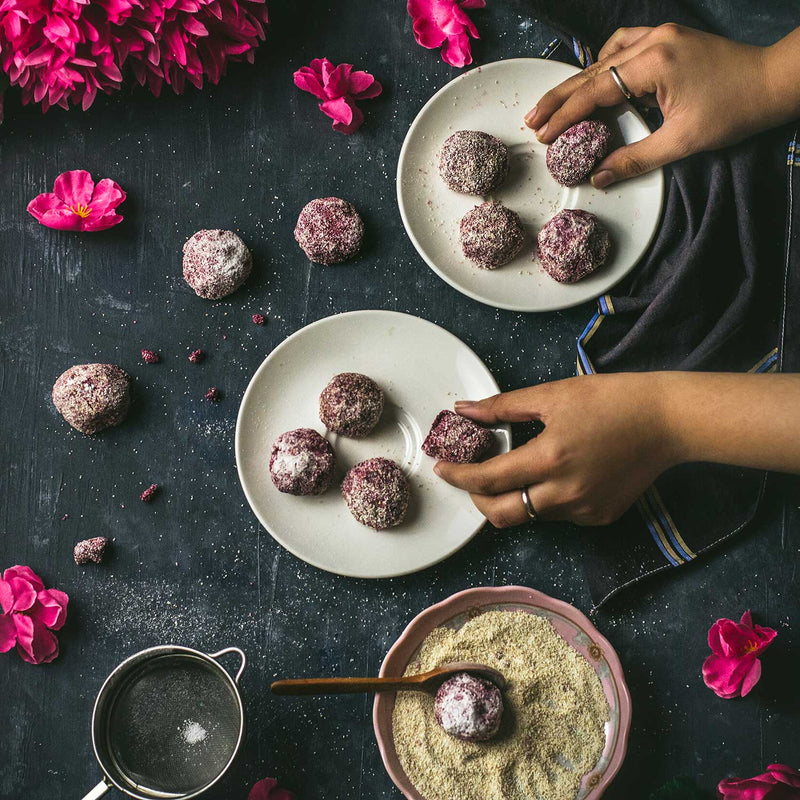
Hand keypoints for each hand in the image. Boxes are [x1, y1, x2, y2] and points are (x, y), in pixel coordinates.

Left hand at [434, 373, 676, 526]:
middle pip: (501, 515)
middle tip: (470, 477)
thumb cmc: (613, 400)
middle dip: (477, 499)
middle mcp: (565, 494)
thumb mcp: (553, 395)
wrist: (668, 421)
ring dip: (511, 497)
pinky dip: (543, 499)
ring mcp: (585, 510)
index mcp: (550, 460)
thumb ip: (502, 407)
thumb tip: (464, 410)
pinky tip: (551, 474)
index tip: (442, 468)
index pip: (488, 480)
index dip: (458, 476)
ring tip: (512, 468)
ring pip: (529, 515)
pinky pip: (557, 515)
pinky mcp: (600, 516)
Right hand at [524, 23, 791, 186]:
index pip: (595, 90)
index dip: (565, 114)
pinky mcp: (669, 39)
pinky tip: (596, 78)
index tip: (542, 133)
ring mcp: (661, 35)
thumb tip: (599, 178)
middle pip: (591, 71)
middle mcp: (653, 41)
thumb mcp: (682, 141)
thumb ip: (635, 159)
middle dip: (559, 97)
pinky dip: (604, 62)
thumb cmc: (734, 110)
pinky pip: (625, 46)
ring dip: (577, 82)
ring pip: (604, 57)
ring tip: (554, 104)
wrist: (773, 82)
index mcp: (654, 62)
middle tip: (531, 118)